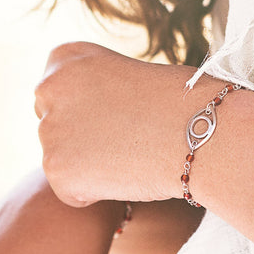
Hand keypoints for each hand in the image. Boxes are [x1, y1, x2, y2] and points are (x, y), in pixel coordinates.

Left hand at [34, 41, 227, 206]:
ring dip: (90, 166)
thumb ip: (95, 90)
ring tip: (132, 155)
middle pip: (54, 127)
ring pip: (62, 161)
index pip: (58, 95)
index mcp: (66, 58)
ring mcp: (50, 131)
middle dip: (82, 138)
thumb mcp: (127, 75)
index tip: (121, 112)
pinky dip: (95, 195)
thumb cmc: (182, 102)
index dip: (91, 110)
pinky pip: (71, 193)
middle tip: (127, 139)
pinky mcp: (58, 171)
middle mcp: (48, 88)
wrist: (205, 132)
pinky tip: (126, 177)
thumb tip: (81, 122)